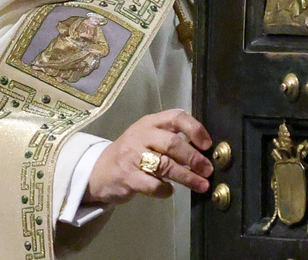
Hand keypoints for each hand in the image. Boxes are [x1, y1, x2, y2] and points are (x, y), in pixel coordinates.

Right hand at [84, 109, 212, 204]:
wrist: (100, 170)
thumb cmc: (132, 153)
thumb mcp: (148, 137)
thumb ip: (170, 137)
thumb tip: (203, 150)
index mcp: (149, 122)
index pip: (176, 117)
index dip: (195, 129)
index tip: (207, 145)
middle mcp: (141, 135)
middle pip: (173, 143)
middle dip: (194, 158)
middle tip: (208, 170)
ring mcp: (132, 156)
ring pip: (166, 165)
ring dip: (187, 177)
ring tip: (201, 185)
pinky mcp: (128, 176)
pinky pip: (153, 185)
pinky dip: (165, 190)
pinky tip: (169, 191)